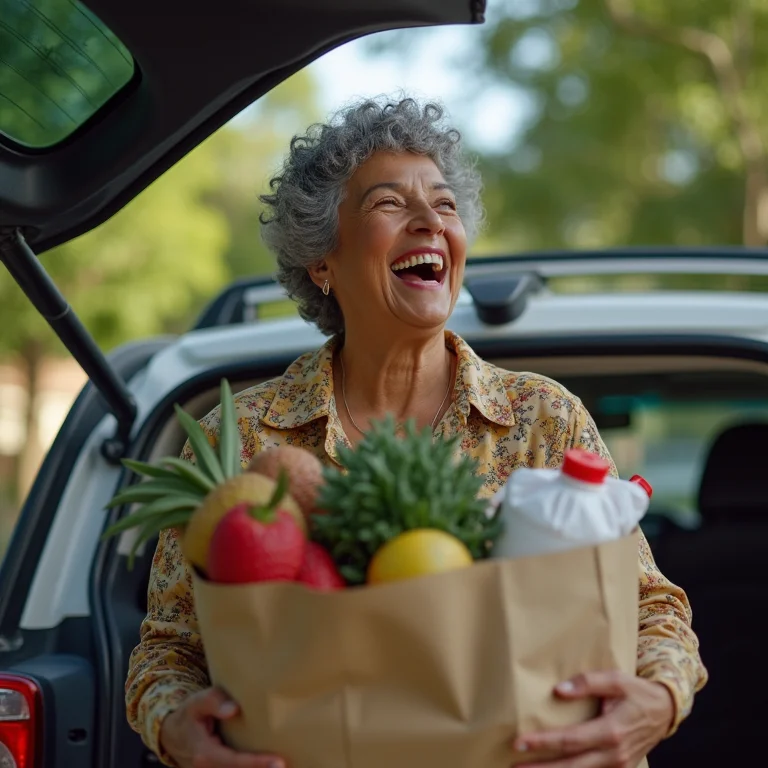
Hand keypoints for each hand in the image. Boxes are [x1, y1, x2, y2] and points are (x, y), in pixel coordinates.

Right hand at [159, 687, 284, 767]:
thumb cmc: (189, 715)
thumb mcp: (196, 703)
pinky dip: (252, 767)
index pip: (235, 762)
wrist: (172, 735)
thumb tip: (234, 709)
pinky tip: (269, 764)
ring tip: (287, 765)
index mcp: (205, 754)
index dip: (257, 763)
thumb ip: (213, 702)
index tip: (279, 762)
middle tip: (287, 765)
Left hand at [510, 671, 674, 767]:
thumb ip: (587, 683)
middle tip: (514, 767)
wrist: (665, 711)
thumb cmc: (637, 692)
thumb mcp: (616, 679)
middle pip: (571, 766)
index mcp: (611, 732)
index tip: (519, 742)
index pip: (570, 740)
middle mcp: (614, 755)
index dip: (543, 743)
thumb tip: (558, 691)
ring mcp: (618, 767)